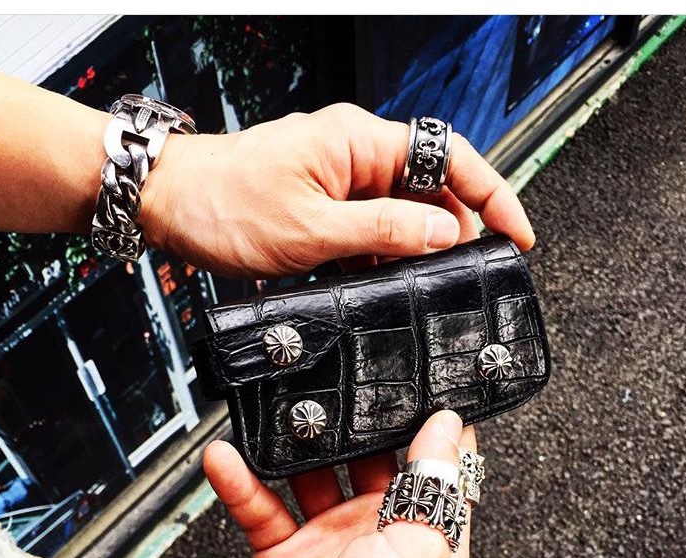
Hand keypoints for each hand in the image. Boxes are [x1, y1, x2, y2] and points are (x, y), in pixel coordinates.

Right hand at [120, 411, 474, 557]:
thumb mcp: (417, 552)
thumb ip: (431, 484)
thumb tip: (449, 429)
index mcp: (427, 538)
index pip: (438, 471)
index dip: (432, 428)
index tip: (418, 384)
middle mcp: (380, 538)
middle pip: (372, 463)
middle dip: (356, 430)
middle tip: (340, 387)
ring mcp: (330, 544)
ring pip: (314, 476)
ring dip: (295, 449)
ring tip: (281, 414)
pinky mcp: (283, 555)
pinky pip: (261, 506)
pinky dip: (241, 481)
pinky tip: (227, 459)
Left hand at [140, 103, 532, 276]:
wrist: (168, 204)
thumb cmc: (223, 205)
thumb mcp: (312, 229)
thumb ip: (384, 231)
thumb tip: (444, 232)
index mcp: (360, 142)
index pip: (449, 158)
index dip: (492, 194)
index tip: (516, 234)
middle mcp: (355, 153)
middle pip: (429, 187)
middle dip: (453, 231)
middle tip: (465, 275)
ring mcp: (339, 178)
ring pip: (400, 213)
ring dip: (413, 249)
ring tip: (416, 286)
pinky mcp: (323, 202)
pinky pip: (369, 227)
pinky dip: (380, 255)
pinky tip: (378, 280)